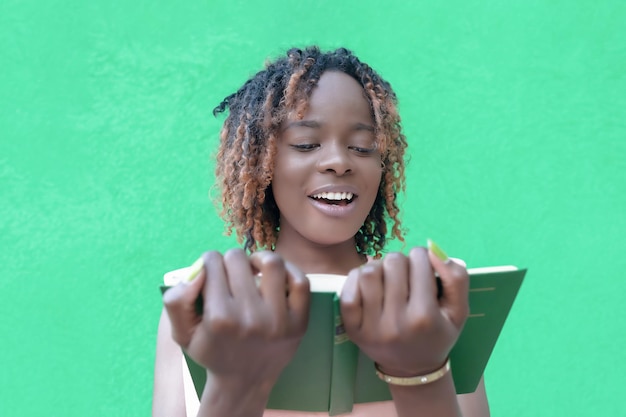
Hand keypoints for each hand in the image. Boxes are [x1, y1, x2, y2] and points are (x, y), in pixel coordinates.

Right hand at [163, 249, 309, 388]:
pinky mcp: (299, 322)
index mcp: (219, 318)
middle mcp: (250, 318)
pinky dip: (289, 270)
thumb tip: (199, 270)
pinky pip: (300, 281)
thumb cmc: (212, 351)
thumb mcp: (182, 332)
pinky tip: (276, 276)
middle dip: (230, 261)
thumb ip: (177, 300)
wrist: (244, 381)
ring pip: (271, 262)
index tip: (211, 274)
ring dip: (258, 259)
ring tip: (253, 269)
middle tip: (231, 274)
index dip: (208, 263)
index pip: (211, 263)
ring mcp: (279, 320)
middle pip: (237, 259)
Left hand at [340, 247, 468, 376]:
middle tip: (404, 272)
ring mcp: (371, 326)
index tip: (423, 267)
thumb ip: (456, 279)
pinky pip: (348, 291)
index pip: (419, 261)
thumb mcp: (458, 312)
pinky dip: (356, 279)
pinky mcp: (352, 328)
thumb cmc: (437, 335)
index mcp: (425, 316)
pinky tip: (368, 285)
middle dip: (401, 260)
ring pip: (368, 272)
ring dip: (378, 266)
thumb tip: (434, 251)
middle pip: (393, 262)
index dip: (422, 257)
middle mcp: (396, 321)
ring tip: (386, 276)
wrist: (413, 370)